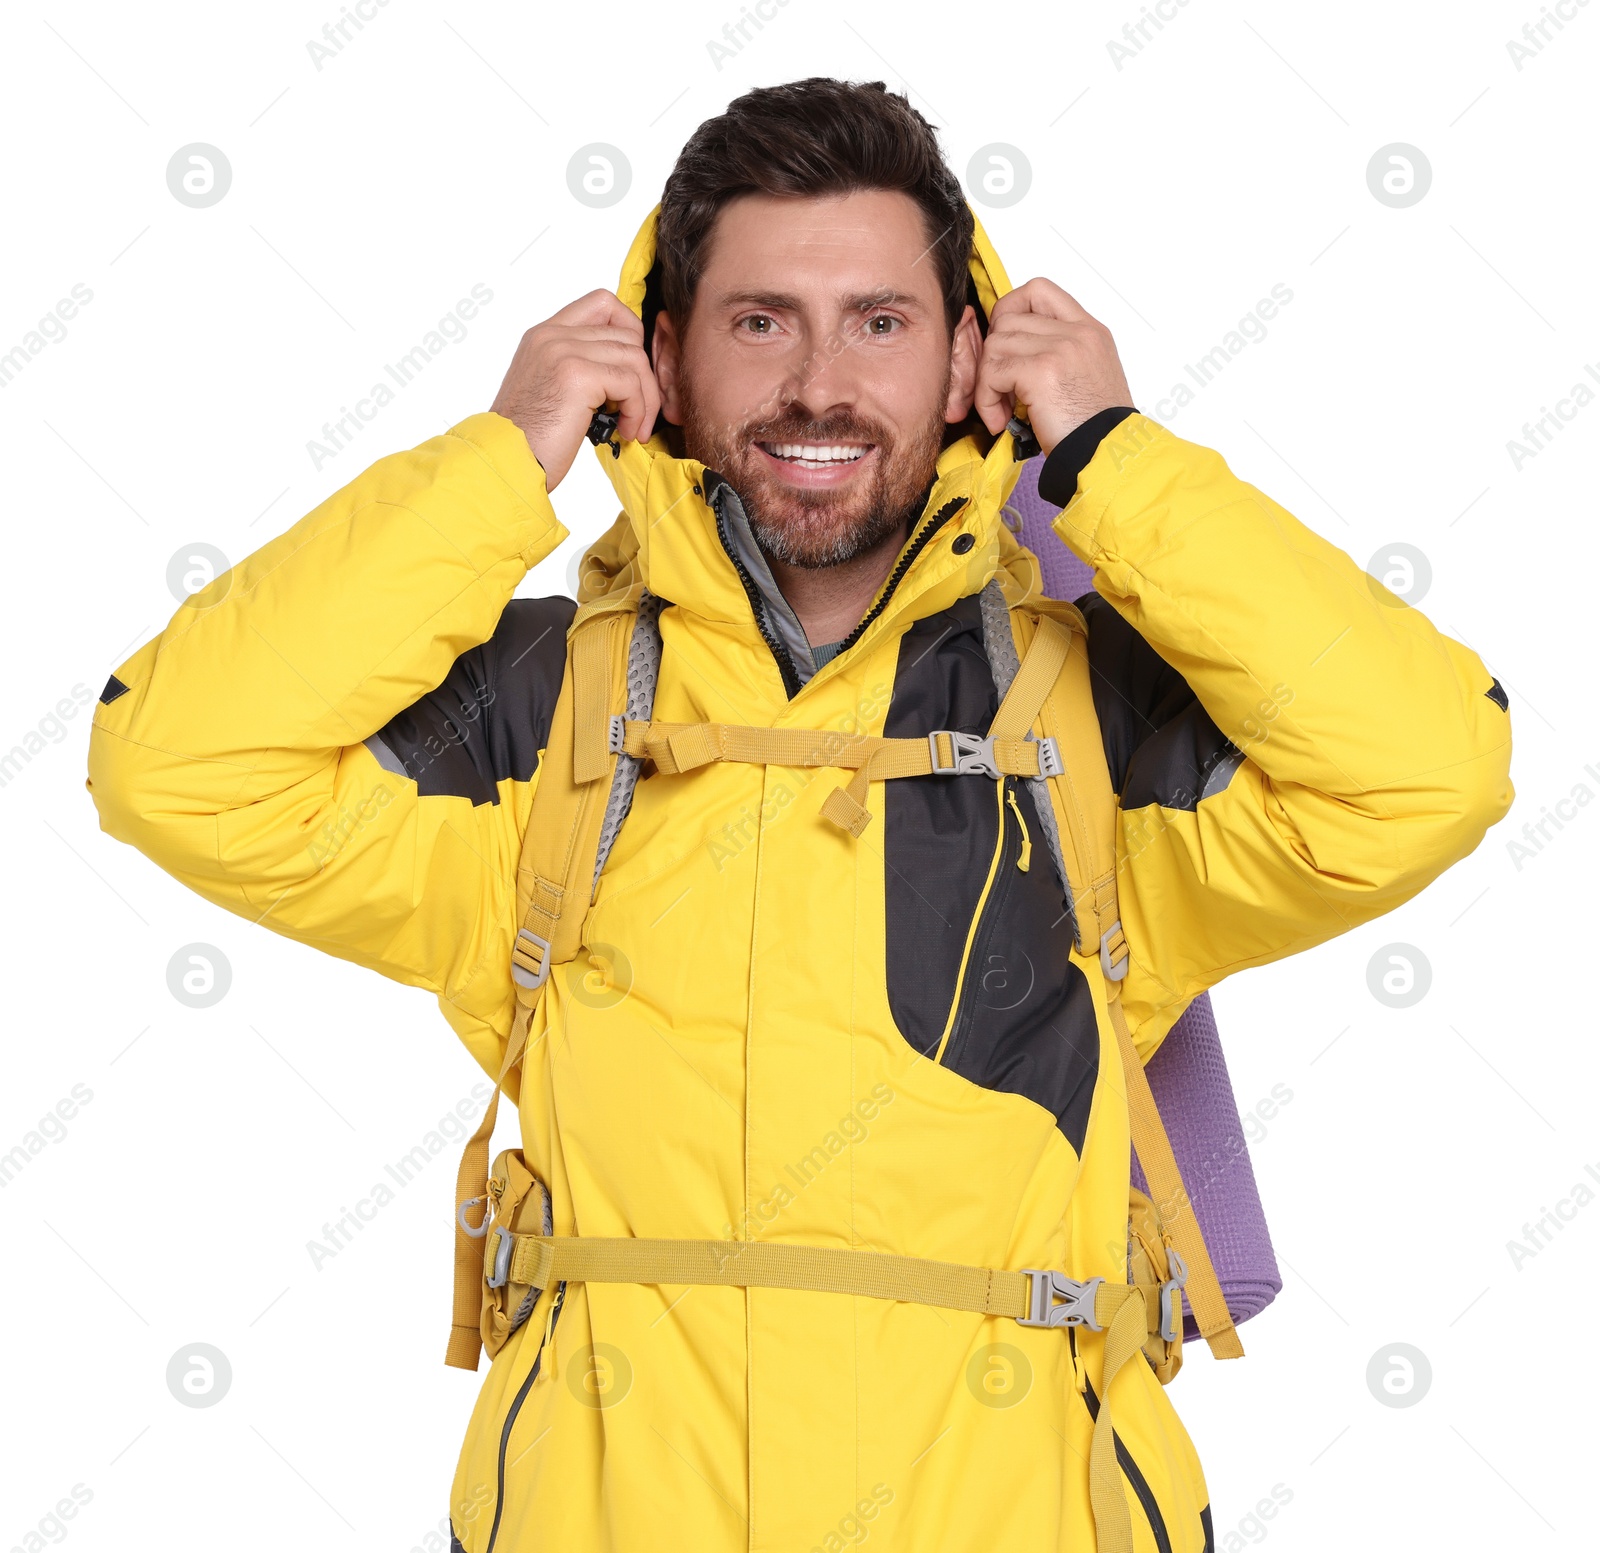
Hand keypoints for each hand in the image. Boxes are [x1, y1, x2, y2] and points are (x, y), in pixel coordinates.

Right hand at [490, 289, 660, 490]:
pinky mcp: (578, 376)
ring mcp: (564, 352)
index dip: (629, 332)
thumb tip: (624, 374)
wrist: (505, 462)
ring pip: (634, 357)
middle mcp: (553, 336)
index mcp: (545, 335)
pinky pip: (630, 383)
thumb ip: (578, 369)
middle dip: (644, 376)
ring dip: (645, 398)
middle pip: (627, 333)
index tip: (631, 371)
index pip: (603, 304)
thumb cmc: (530, 440)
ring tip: (633, 426)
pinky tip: (626, 432)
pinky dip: (637, 410)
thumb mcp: (551, 390)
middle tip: (640, 411)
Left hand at [972, 279, 1131, 454]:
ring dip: (988, 382)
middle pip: (1008, 318)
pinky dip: (986, 399)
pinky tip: (1000, 422)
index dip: (1010, 310)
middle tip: (1000, 390)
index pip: (1039, 290)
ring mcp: (1060, 347)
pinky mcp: (1040, 370)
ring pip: (995, 344)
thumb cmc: (1095, 429)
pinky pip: (992, 372)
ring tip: (1002, 412)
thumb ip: (1060, 354)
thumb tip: (1016, 352)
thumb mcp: (1088, 377)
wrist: (1107, 454)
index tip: (1005, 343)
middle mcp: (1077, 332)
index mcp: (1089, 330)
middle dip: (994, 355)